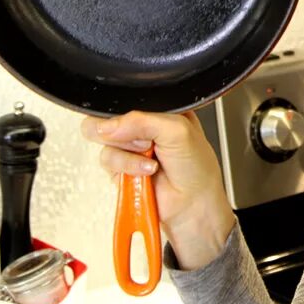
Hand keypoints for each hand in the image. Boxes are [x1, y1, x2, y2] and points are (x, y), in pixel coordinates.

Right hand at [81, 110, 235, 269]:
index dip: (130, 108)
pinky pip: (107, 160)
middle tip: (145, 141)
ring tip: (150, 159)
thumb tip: (108, 125)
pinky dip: (125, 166)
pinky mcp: (121, 168)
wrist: (194, 206)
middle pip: (112, 116)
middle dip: (125, 130)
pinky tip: (145, 171)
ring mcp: (131, 148)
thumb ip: (142, 121)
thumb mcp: (178, 130)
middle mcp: (144, 128)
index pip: (132, 97)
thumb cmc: (197, 169)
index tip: (142, 122)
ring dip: (129, 151)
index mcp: (161, 111)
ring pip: (106, 138)